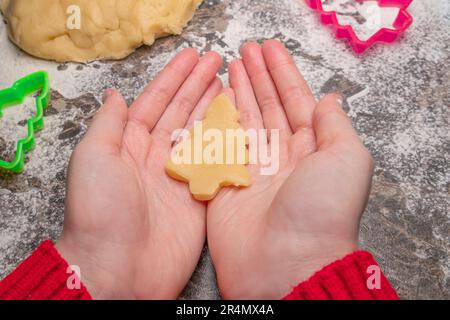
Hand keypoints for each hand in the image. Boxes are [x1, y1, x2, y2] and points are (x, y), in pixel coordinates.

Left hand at [56, 48, 222, 298]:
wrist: (119, 267)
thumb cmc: (100, 212)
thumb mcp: (93, 158)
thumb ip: (109, 124)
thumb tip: (116, 94)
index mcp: (129, 145)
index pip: (156, 102)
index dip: (174, 78)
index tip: (192, 57)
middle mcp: (156, 157)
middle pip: (182, 113)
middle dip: (198, 85)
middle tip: (217, 62)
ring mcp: (179, 176)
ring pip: (200, 133)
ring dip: (214, 107)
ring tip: (229, 83)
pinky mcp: (199, 196)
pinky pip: (215, 162)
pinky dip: (226, 141)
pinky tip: (236, 122)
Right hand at [207, 40, 373, 298]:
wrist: (287, 262)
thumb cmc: (323, 211)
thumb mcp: (347, 159)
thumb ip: (335, 125)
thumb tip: (328, 99)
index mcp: (312, 150)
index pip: (295, 102)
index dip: (282, 74)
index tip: (269, 50)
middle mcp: (281, 157)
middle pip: (267, 107)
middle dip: (257, 78)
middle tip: (245, 51)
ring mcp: (252, 169)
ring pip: (243, 121)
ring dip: (238, 92)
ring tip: (231, 67)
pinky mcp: (225, 183)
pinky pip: (220, 145)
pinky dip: (217, 122)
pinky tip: (215, 100)